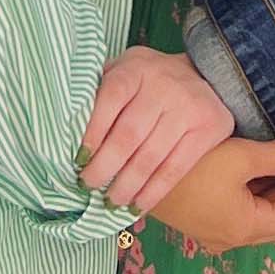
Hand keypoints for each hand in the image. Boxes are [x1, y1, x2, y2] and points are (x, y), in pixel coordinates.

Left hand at [79, 48, 233, 212]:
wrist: (208, 74)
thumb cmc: (151, 80)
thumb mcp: (125, 71)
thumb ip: (100, 92)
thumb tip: (66, 131)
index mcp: (137, 68)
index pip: (110, 98)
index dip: (92, 132)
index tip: (78, 159)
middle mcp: (164, 85)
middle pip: (129, 134)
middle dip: (105, 167)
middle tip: (89, 186)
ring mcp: (189, 108)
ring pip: (151, 156)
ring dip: (127, 185)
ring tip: (112, 201)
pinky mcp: (208, 129)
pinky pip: (176, 168)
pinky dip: (154, 192)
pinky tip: (138, 204)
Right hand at [146, 136, 274, 251]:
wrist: (134, 174)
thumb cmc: (190, 167)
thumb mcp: (240, 157)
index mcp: (246, 227)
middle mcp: (232, 236)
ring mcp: (215, 230)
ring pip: (261, 216)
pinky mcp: (202, 219)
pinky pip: (243, 211)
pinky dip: (261, 195)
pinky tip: (268, 173)